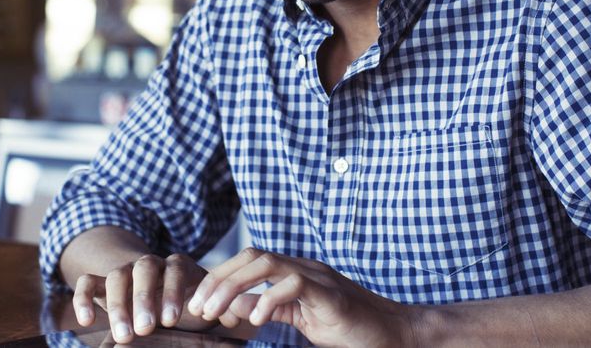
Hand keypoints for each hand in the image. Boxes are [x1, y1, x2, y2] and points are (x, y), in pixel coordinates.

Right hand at [72, 252, 235, 343]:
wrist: (154, 291)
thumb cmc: (185, 303)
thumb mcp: (202, 307)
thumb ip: (219, 310)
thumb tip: (235, 317)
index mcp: (177, 265)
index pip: (175, 268)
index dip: (172, 291)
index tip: (171, 320)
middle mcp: (149, 263)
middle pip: (144, 270)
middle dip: (143, 299)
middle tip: (144, 329)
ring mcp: (123, 270)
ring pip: (116, 276)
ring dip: (116, 305)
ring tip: (123, 336)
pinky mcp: (99, 282)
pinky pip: (86, 282)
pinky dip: (83, 298)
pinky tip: (86, 322)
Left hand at [185, 248, 414, 347]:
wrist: (393, 334)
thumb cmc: (348, 329)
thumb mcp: (299, 319)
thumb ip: (271, 309)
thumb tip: (234, 308)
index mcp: (293, 272)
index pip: (248, 261)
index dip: (218, 278)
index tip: (198, 304)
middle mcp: (303, 268)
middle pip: (251, 256)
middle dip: (218, 279)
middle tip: (198, 308)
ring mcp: (318, 277)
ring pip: (267, 263)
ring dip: (234, 286)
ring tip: (217, 313)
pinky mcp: (330, 294)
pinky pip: (294, 284)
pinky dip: (268, 299)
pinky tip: (254, 321)